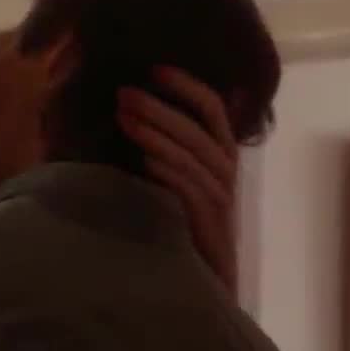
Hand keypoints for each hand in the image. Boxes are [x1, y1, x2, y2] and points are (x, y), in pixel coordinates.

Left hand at [115, 67, 239, 297]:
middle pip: (198, 127)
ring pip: (191, 154)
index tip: (154, 69)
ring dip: (156, 133)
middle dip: (159, 107)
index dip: (186, 85)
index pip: (212, 107)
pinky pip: (190, 188)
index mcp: (220, 153)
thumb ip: (167, 147)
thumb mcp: (175, 178)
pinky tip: (143, 160)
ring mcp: (221, 196)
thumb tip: (131, 110)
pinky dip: (167, 171)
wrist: (203, 281)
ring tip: (124, 118)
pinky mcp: (210, 221)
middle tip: (123, 93)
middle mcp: (226, 169)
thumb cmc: (183, 225)